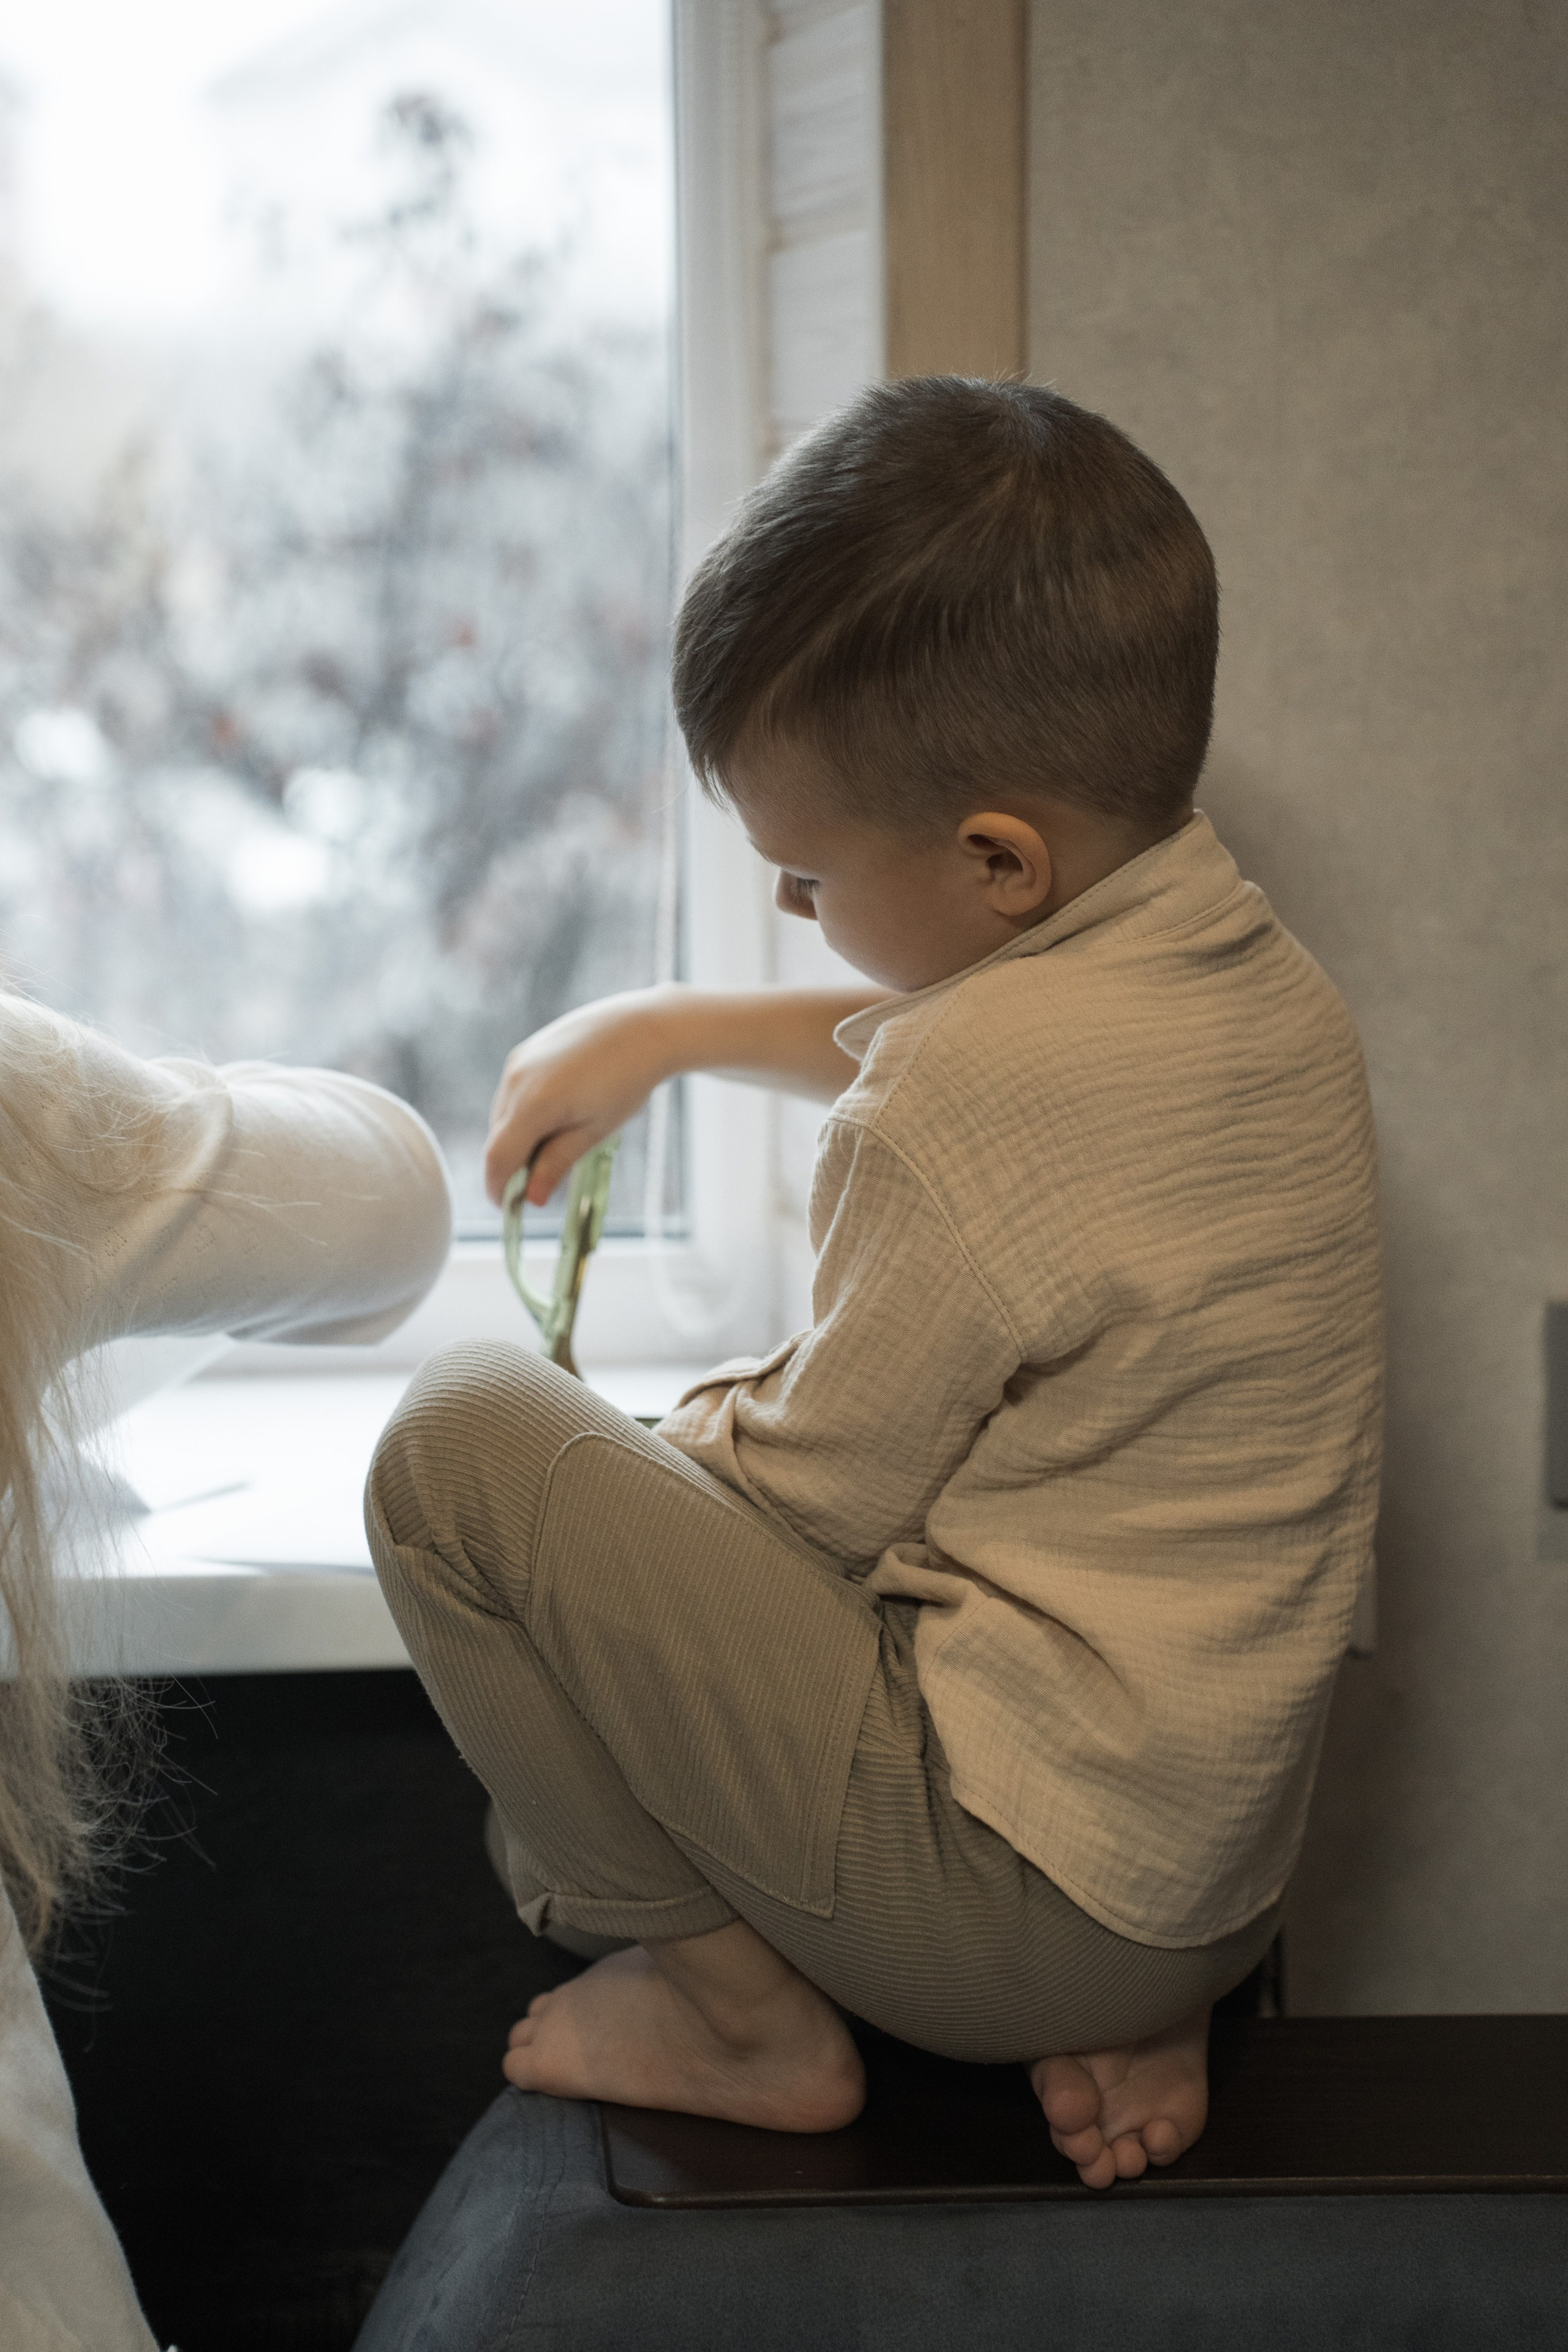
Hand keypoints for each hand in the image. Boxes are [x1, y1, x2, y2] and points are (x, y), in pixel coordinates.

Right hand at [484, 990, 675, 1206]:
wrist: (644, 1028)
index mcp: (533, 1104)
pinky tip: (557, 1114)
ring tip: (558, 1143)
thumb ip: (556, 1163)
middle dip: (512, 1164)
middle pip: (498, 1138)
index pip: (498, 1158)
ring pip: (503, 1115)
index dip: (499, 1188)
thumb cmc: (627, 1082)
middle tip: (540, 1183)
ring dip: (518, 1138)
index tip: (509, 1209)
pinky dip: (524, 1114)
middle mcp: (516, 1080)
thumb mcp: (594, 1132)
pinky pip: (513, 1093)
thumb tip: (531, 1198)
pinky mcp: (526, 1051)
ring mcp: (518, 1062)